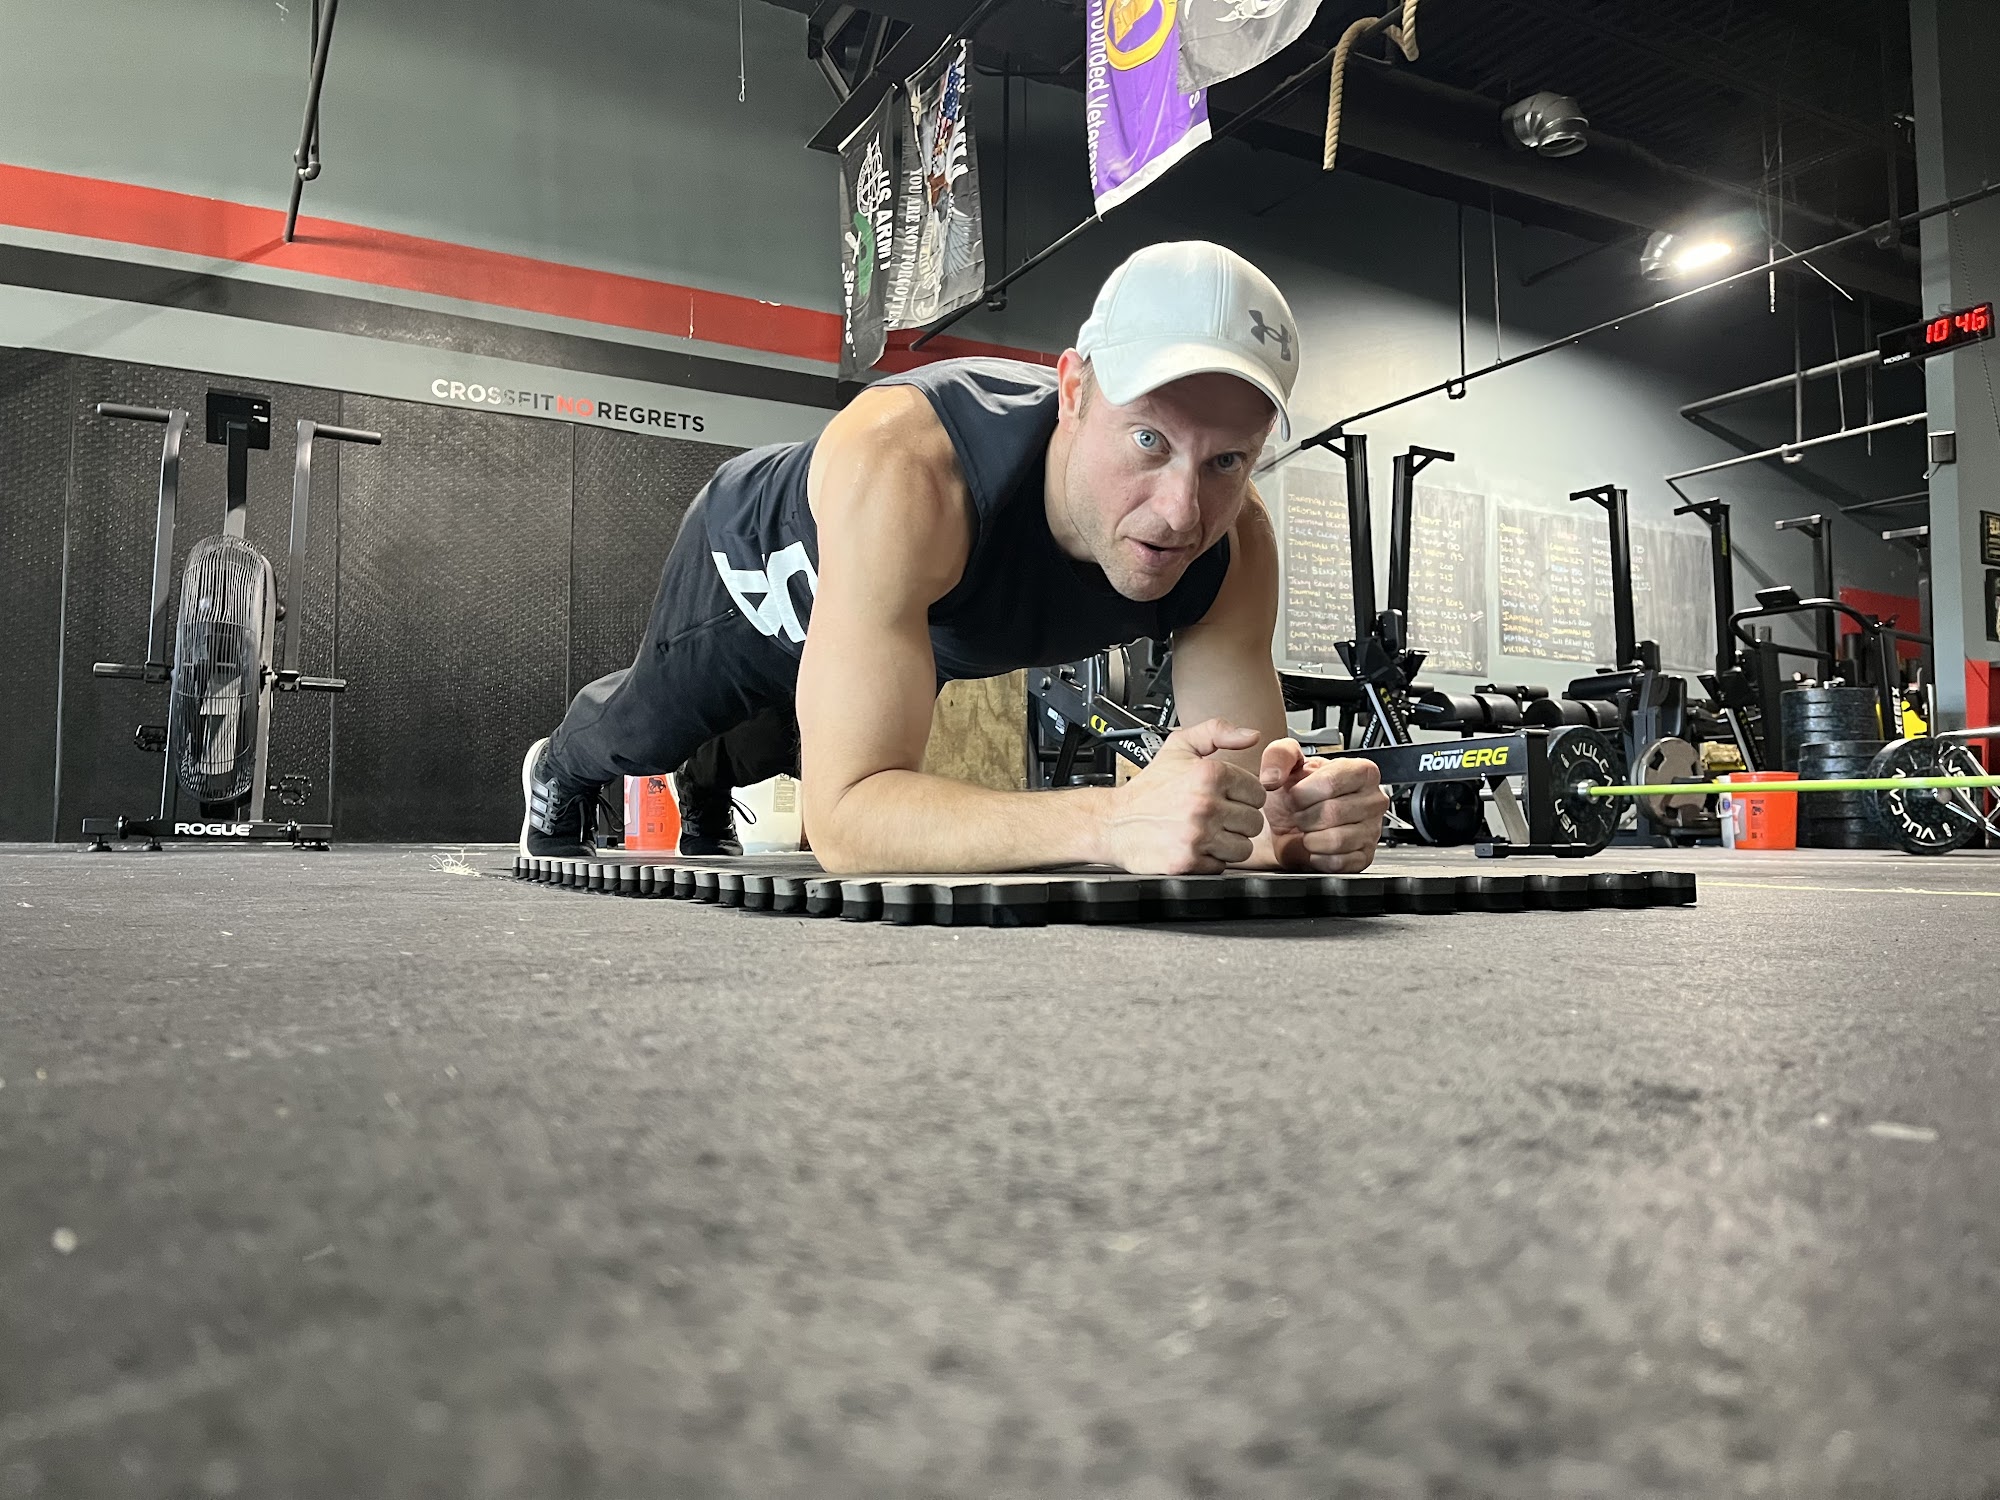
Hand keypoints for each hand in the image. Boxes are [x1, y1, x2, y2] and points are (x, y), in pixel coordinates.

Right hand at [1099, 718, 1268, 873]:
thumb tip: (1252, 736)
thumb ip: (1217, 732)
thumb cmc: (1148, 788)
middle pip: (1254, 822)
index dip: (1243, 796)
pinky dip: (1210, 860)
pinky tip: (1194, 847)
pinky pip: (1221, 866)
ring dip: (1228, 843)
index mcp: (1209, 774)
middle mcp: (1205, 804)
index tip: (1226, 798)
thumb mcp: (1179, 747)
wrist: (1114, 823)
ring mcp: (1197, 835)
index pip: (1257, 792)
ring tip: (1207, 833)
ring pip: (1243, 848)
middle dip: (1237, 821)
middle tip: (1215, 817)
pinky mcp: (1188, 861)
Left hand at [1258, 739, 1389, 872]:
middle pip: (1333, 812)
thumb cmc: (1296, 795)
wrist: (1291, 825)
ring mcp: (1373, 831)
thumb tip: (1272, 778)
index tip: (1296, 795)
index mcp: (1361, 771)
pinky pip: (1337, 862)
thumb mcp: (1287, 766)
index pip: (1331, 782)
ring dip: (1310, 838)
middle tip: (1301, 814)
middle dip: (1304, 816)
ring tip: (1308, 829)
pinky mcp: (1364, 858)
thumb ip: (1278, 755)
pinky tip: (1316, 846)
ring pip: (1337, 839)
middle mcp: (1374, 800)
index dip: (1303, 793)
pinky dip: (1317, 857)